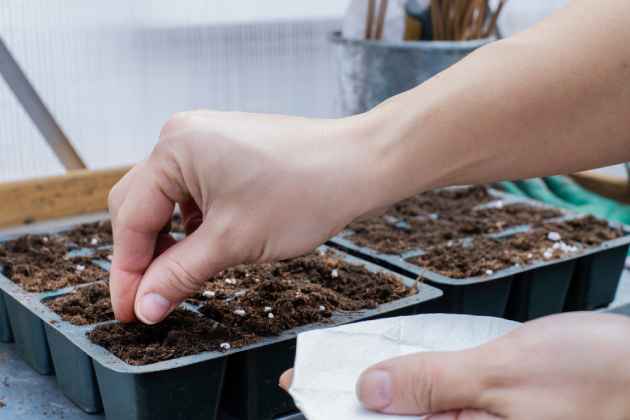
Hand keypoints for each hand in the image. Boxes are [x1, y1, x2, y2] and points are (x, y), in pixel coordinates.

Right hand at [107, 110, 384, 323]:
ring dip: (167, 240)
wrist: (359, 166)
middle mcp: (183, 136)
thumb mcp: (233, 242)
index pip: (132, 219)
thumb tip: (145, 306)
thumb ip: (179, 274)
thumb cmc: (304, 193)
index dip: (127, 272)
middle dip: (142, 255)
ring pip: (166, 200)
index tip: (129, 312)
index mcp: (174, 149)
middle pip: (139, 205)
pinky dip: (191, 223)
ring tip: (177, 277)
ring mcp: (206, 140)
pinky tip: (202, 248)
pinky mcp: (226, 151)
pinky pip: (192, 191)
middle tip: (148, 301)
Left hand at [280, 312, 629, 418]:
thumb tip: (371, 389)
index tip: (301, 385)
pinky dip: (417, 380)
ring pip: (416, 411)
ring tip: (347, 366)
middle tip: (317, 372)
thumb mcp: (503, 375)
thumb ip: (434, 383)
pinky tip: (398, 367)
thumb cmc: (593, 376)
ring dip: (383, 388)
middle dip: (354, 400)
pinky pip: (443, 399)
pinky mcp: (494, 410)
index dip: (336, 410)